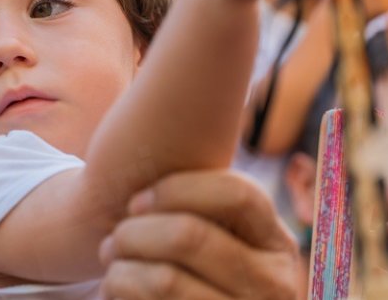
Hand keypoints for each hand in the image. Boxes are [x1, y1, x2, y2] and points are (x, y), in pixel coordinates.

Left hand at [99, 170, 298, 298]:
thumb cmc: (203, 275)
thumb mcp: (224, 241)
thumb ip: (208, 207)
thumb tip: (177, 107)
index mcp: (278, 244)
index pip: (238, 194)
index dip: (180, 187)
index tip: (137, 197)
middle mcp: (275, 284)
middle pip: (190, 235)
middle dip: (135, 230)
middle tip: (112, 236)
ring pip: (164, 278)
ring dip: (121, 266)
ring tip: (110, 261)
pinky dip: (121, 292)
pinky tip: (117, 287)